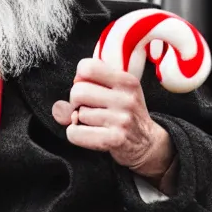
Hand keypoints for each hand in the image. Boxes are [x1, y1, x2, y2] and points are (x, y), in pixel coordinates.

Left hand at [52, 58, 175, 178]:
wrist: (149, 144)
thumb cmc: (128, 113)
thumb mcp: (121, 90)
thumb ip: (94, 84)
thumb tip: (63, 100)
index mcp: (126, 81)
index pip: (87, 67)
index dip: (80, 78)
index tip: (87, 86)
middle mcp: (125, 99)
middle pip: (78, 91)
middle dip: (76, 101)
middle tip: (87, 108)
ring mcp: (121, 120)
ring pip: (77, 114)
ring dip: (80, 120)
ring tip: (95, 122)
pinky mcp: (114, 140)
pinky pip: (76, 133)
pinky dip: (75, 134)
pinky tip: (88, 133)